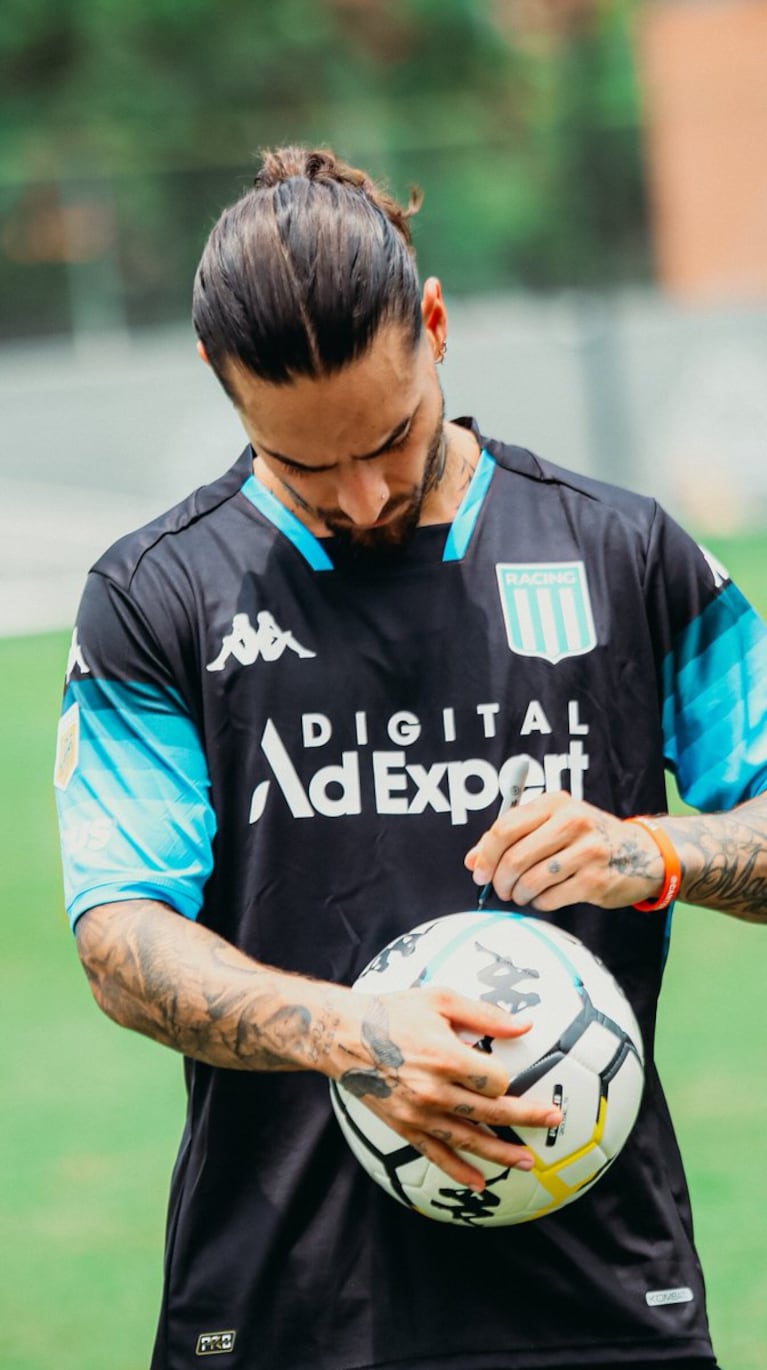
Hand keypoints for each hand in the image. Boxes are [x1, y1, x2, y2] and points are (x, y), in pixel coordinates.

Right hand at [330, 986, 561, 1190]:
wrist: (341, 1034)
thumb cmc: (392, 1010)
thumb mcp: (439, 1000)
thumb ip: (484, 1014)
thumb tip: (526, 1024)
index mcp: (445, 1056)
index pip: (495, 1079)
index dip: (508, 1078)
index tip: (509, 1073)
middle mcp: (434, 1090)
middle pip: (491, 1112)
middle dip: (526, 1118)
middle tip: (553, 1122)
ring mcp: (418, 1113)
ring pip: (469, 1140)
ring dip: (501, 1153)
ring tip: (527, 1162)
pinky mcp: (404, 1126)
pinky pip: (436, 1155)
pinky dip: (459, 1171)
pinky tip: (479, 1183)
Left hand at [465, 791, 664, 910]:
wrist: (642, 852)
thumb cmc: (586, 837)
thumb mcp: (552, 823)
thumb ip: (512, 837)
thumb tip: (473, 860)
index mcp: (555, 803)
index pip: (505, 827)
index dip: (485, 854)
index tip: (479, 872)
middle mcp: (571, 822)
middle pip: (515, 857)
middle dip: (500, 880)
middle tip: (501, 889)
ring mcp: (586, 851)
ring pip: (531, 881)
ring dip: (519, 894)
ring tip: (521, 894)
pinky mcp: (595, 880)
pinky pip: (550, 898)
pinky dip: (539, 903)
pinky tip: (544, 897)